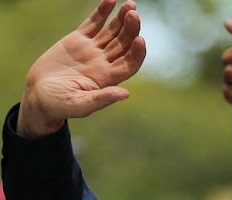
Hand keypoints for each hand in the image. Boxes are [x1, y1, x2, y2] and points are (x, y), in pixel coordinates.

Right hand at [18, 0, 145, 137]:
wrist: (39, 95)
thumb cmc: (60, 105)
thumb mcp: (80, 105)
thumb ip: (101, 99)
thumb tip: (125, 94)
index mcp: (107, 80)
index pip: (129, 64)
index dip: (137, 53)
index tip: (140, 40)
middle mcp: (104, 64)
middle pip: (123, 45)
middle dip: (131, 30)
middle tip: (134, 14)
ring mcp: (92, 51)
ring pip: (112, 32)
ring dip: (122, 19)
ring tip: (130, 5)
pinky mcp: (78, 40)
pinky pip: (94, 23)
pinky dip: (102, 12)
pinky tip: (111, 0)